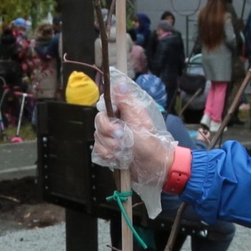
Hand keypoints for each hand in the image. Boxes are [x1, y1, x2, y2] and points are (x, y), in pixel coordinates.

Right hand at [90, 69, 175, 213]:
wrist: (153, 167)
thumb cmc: (150, 144)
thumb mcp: (139, 121)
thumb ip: (127, 103)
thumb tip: (120, 83)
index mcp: (124, 113)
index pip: (105, 106)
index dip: (106, 116)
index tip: (117, 123)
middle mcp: (117, 123)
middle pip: (99, 122)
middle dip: (109, 134)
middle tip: (122, 138)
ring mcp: (112, 138)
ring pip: (97, 137)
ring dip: (111, 146)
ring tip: (124, 151)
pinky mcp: (110, 151)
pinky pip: (98, 150)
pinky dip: (108, 155)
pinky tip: (118, 158)